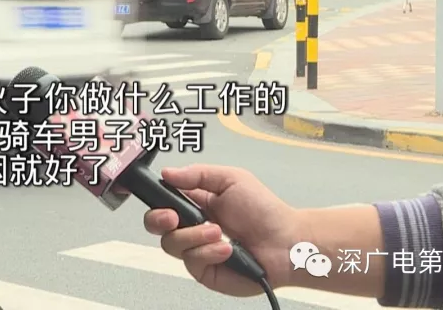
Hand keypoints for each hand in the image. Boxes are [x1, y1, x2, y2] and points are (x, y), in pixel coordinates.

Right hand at [143, 164, 298, 296]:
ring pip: (172, 244)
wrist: (286, 243)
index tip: (162, 198)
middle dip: (158, 220)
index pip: (163, 201)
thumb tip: (168, 172)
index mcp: (196, 203)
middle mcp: (192, 227)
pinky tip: (226, 249)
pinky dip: (208, 252)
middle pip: (156, 226)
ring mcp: (197, 249)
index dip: (157, 201)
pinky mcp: (205, 270)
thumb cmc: (266, 211)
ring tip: (217, 232)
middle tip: (173, 217)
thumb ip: (198, 174)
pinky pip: (191, 262)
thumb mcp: (232, 179)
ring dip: (194, 236)